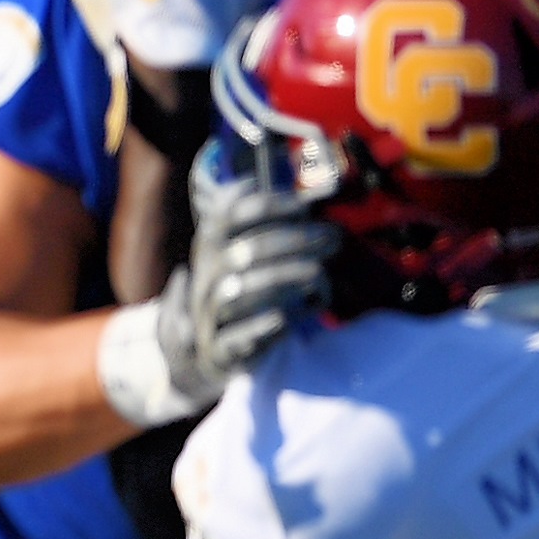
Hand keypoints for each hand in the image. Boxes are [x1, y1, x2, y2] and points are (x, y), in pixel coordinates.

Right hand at [188, 152, 338, 376]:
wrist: (225, 344)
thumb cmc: (254, 286)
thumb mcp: (256, 249)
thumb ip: (275, 222)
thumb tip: (309, 190)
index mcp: (212, 243)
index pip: (230, 213)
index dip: (269, 205)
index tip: (305, 207)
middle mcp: (207, 274)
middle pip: (245, 250)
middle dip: (294, 241)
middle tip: (331, 239)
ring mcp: (209, 312)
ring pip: (241, 290)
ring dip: (285, 278)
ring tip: (318, 274)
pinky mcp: (220, 348)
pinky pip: (236, 338)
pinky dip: (263, 327)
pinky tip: (287, 319)